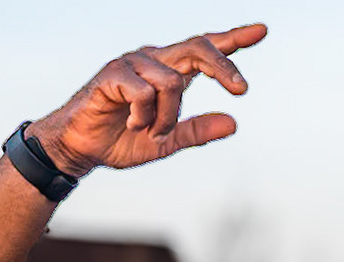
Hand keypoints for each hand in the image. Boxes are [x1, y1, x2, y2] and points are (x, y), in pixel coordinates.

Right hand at [28, 25, 265, 174]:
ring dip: (167, 118)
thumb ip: (198, 131)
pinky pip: (145, 92)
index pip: (205, 49)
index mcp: (170, 72)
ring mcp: (133, 63)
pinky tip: (133, 125)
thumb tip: (235, 123)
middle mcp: (154, 60)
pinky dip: (145, 117)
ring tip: (150, 132)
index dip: (234, 39)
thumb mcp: (167, 141)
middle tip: (241, 89)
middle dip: (224, 65)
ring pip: (173, 83)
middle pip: (198, 48)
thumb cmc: (122, 139)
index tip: (262, 31)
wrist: (82, 149)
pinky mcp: (113, 73)